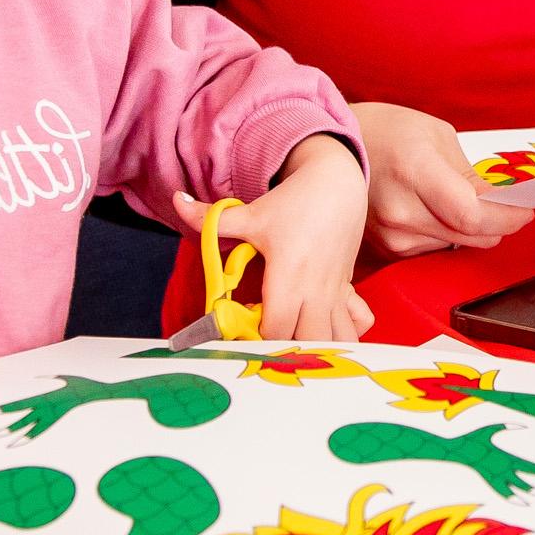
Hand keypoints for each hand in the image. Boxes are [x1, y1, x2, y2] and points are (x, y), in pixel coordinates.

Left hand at [179, 136, 373, 340]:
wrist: (337, 183)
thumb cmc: (293, 202)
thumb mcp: (250, 213)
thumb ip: (210, 217)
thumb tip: (176, 201)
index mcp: (289, 277)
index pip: (275, 330)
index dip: (256, 339)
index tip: (241, 328)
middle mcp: (316, 290)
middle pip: (308, 345)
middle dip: (286, 350)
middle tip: (265, 338)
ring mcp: (336, 293)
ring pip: (339, 340)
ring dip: (318, 348)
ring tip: (294, 340)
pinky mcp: (348, 290)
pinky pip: (359, 324)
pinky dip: (347, 334)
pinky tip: (326, 328)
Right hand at [354, 101, 532, 257]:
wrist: (333, 147)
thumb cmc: (386, 132)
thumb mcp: (437, 136)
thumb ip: (472, 175)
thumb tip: (504, 202)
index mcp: (415, 172)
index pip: (474, 216)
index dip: (508, 218)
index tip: (526, 210)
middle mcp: (401, 211)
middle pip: (471, 236)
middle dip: (498, 223)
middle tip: (507, 205)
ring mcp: (391, 235)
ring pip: (457, 245)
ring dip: (469, 229)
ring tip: (457, 199)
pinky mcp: (387, 249)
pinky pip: (435, 249)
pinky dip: (447, 233)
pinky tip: (436, 210)